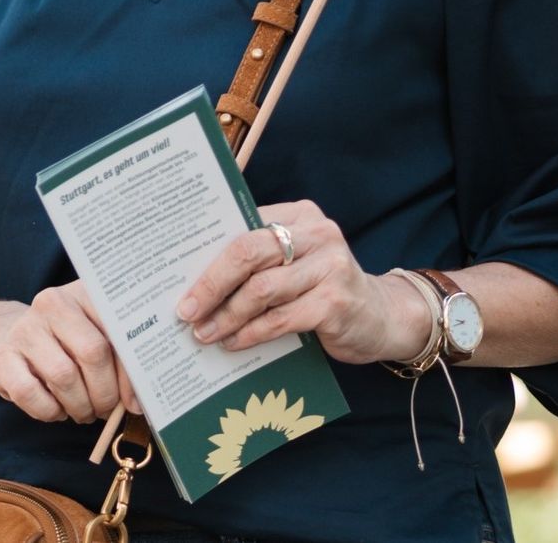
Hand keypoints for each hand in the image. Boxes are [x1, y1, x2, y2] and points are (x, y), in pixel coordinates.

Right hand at [0, 282, 137, 422]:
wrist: (10, 340)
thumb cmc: (66, 346)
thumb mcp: (96, 341)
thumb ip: (121, 361)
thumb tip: (139, 401)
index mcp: (83, 294)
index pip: (117, 332)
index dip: (131, 374)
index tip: (135, 402)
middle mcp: (52, 304)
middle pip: (93, 353)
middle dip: (105, 393)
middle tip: (106, 409)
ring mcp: (24, 329)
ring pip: (63, 376)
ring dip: (80, 407)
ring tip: (84, 412)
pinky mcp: (3, 356)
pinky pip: (31, 393)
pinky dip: (50, 412)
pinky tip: (56, 410)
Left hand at [176, 201, 434, 363]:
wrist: (383, 318)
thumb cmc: (322, 287)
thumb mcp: (294, 262)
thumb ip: (257, 258)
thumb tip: (191, 274)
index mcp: (298, 214)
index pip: (240, 224)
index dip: (204, 247)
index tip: (174, 269)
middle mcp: (317, 233)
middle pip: (247, 251)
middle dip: (209, 283)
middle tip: (184, 308)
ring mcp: (330, 267)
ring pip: (261, 289)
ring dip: (225, 314)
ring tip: (203, 332)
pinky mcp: (336, 302)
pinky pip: (281, 318)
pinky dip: (251, 332)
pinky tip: (233, 342)